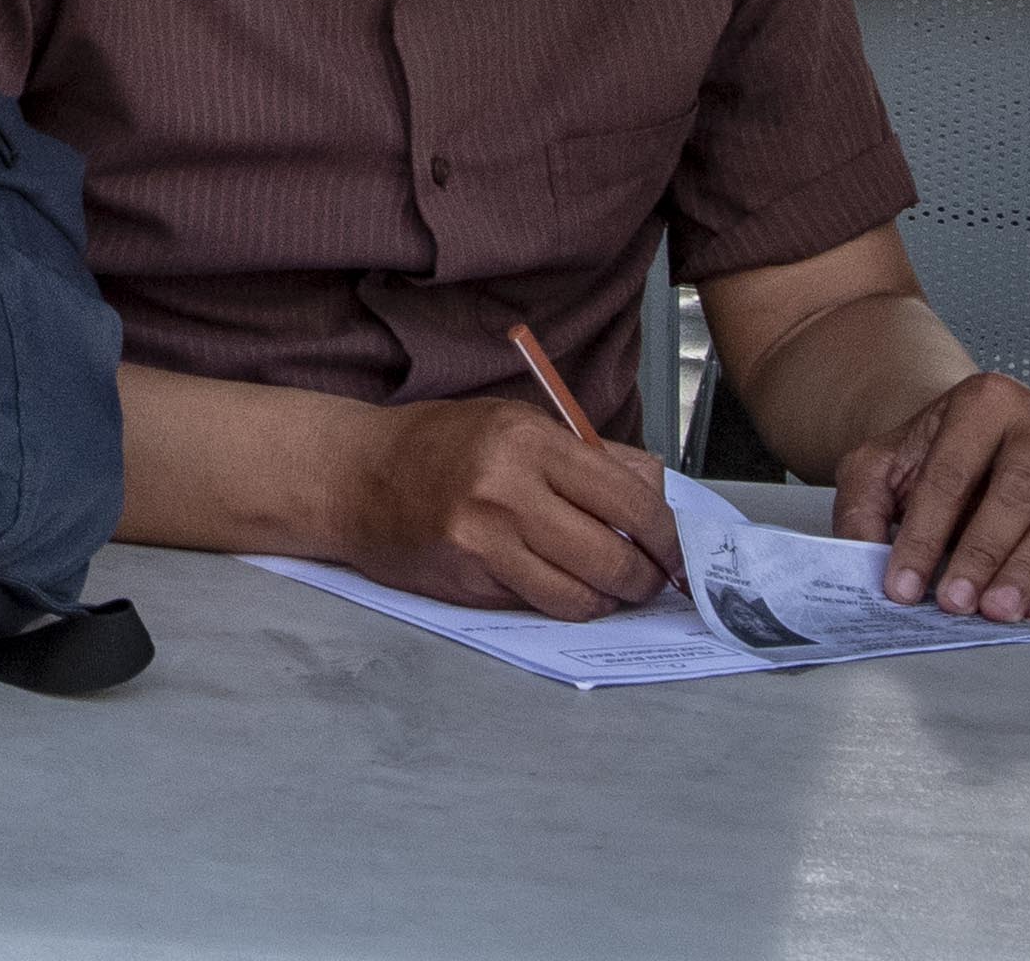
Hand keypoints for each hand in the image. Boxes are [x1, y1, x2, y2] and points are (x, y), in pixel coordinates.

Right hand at [348, 399, 680, 620]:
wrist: (352, 476)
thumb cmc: (439, 445)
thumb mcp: (513, 424)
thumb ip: (588, 457)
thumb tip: (657, 496)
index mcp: (527, 440)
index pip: (629, 499)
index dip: (667, 535)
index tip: (677, 550)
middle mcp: (507, 489)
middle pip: (615, 556)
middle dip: (646, 578)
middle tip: (651, 579)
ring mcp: (485, 540)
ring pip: (583, 595)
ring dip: (610, 600)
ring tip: (612, 590)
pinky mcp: (468, 580)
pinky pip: (541, 605)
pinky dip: (565, 604)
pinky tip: (564, 588)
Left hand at [836, 370, 1029, 621]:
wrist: (991, 437)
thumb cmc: (937, 456)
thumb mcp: (884, 466)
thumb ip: (863, 505)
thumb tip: (859, 555)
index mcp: (984, 398)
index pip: (950, 474)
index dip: (923, 535)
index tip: (903, 586)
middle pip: (1015, 492)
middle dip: (982, 554)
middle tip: (956, 603)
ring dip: (1029, 570)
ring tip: (997, 611)